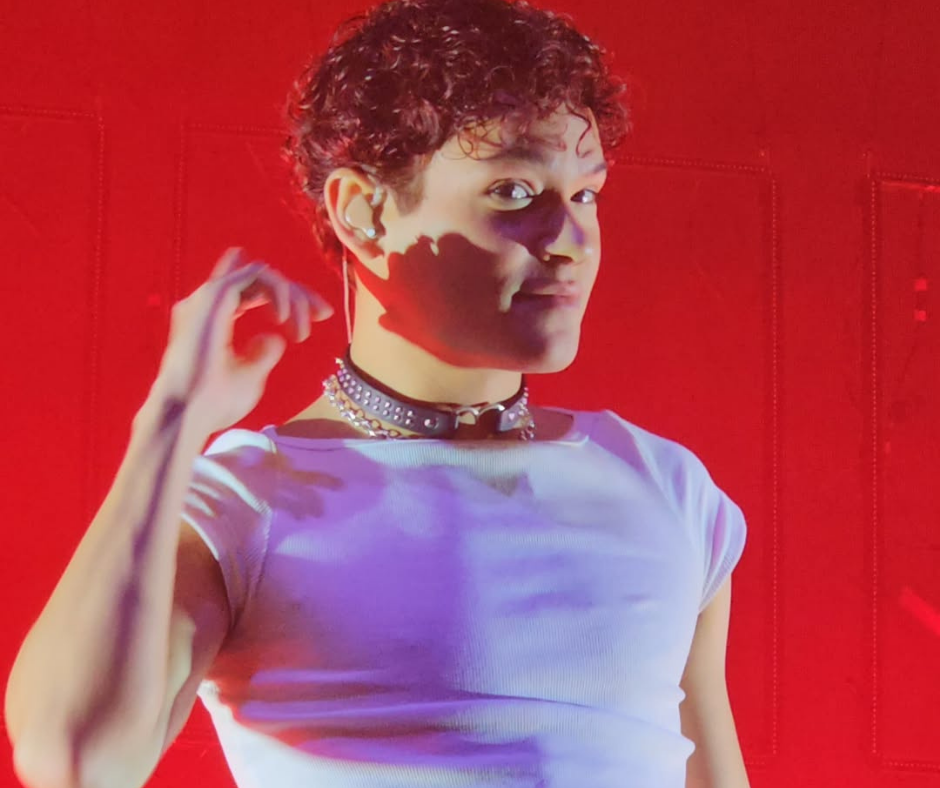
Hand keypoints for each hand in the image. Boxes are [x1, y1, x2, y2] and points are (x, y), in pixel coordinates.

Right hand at [150, 247, 332, 435]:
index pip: (258, 292)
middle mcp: (209, 302)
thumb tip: (275, 336)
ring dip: (290, 296)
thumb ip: (263, 352)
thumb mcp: (250, 375)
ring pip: (261, 273)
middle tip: (324, 314)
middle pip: (262, 278)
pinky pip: (255, 274)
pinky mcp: (212, 297)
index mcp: (215, 317)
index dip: (293, 298)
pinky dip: (277, 291)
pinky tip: (283, 319)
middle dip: (299, 293)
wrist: (184, 414)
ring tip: (299, 330)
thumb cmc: (213, 403)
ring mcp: (208, 297)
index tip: (322, 316)